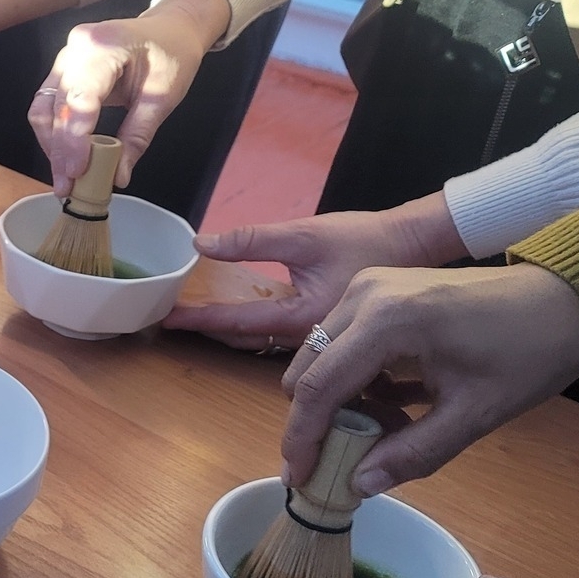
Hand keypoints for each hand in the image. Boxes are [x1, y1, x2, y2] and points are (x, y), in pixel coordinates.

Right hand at [31, 0, 227, 194]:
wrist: (170, 28)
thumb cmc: (172, 54)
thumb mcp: (163, 97)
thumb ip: (138, 136)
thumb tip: (119, 176)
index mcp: (103, 47)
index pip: (78, 100)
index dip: (74, 141)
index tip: (76, 173)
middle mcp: (75, 49)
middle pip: (55, 108)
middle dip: (59, 151)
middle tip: (66, 187)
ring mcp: (64, 57)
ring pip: (43, 109)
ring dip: (50, 146)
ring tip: (63, 178)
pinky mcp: (62, 69)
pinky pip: (48, 105)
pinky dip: (54, 133)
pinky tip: (64, 157)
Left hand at [163, 204, 449, 351]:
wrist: (412, 248)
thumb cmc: (364, 239)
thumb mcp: (304, 235)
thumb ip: (253, 240)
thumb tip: (202, 244)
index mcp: (302, 318)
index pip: (238, 323)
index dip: (199, 319)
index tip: (166, 319)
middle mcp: (307, 339)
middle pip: (244, 340)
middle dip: (206, 329)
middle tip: (168, 318)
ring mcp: (315, 341)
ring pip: (259, 342)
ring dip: (226, 331)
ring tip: (191, 316)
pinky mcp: (321, 334)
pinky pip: (276, 337)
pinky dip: (249, 327)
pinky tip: (230, 315)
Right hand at [280, 263, 578, 493]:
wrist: (565, 299)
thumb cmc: (529, 353)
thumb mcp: (476, 413)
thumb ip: (414, 452)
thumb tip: (358, 486)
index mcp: (386, 321)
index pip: (319, 387)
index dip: (301, 439)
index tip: (297, 479)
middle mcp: (363, 295)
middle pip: (307, 369)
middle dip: (317, 421)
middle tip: (347, 458)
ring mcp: (366, 285)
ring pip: (318, 355)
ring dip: (338, 399)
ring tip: (385, 427)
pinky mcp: (375, 287)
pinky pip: (340, 340)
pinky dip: (353, 377)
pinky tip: (394, 399)